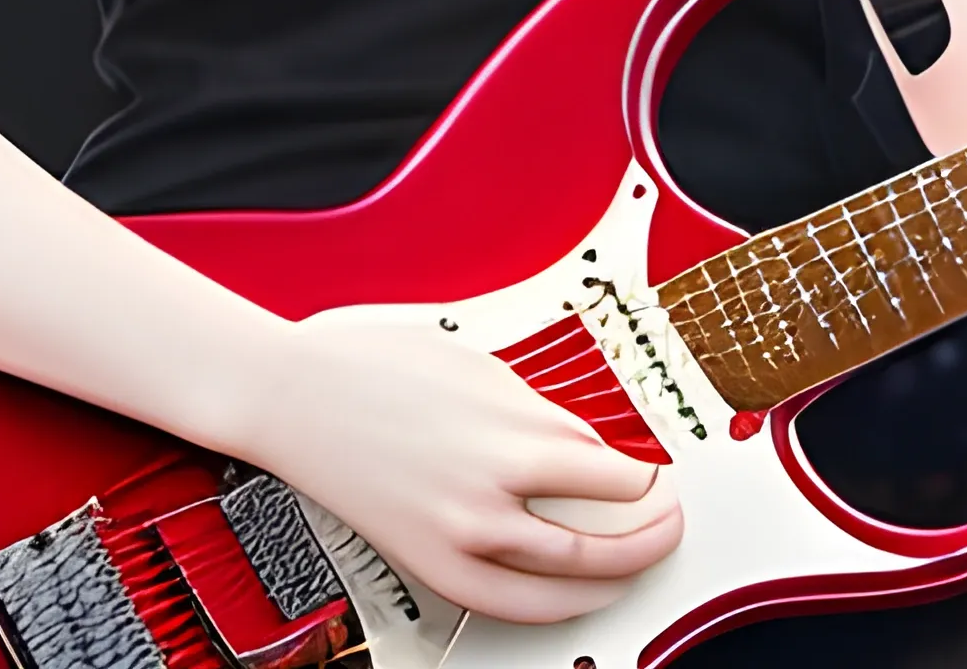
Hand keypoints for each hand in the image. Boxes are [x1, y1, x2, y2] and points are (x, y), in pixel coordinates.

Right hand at [245, 308, 680, 622]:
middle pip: (599, 541)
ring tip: (636, 559)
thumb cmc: (376, 365)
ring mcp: (457, 542)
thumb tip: (586, 445)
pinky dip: (550, 601)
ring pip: (560, 582)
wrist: (296, 396)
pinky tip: (570, 591)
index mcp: (511, 441)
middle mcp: (490, 501)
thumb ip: (540, 412)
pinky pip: (505, 602)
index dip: (647, 477)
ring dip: (613, 574)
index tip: (658, 471)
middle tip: (671, 521)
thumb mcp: (482, 368)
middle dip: (649, 536)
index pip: (615, 476)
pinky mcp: (427, 566)